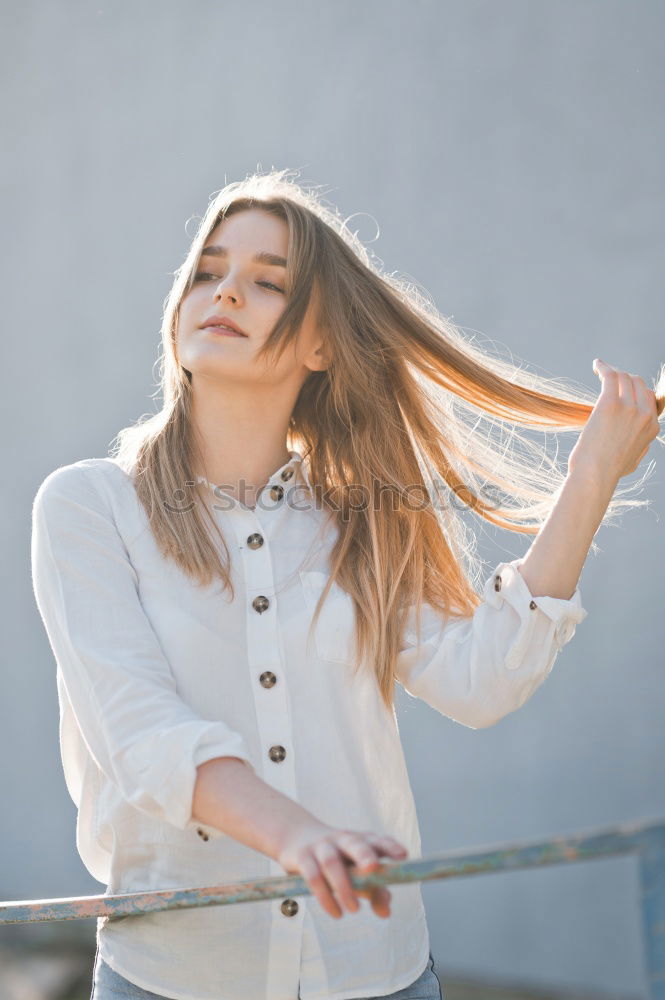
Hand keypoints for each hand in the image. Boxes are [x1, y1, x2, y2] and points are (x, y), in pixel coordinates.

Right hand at [276, 819, 407, 919]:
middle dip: (363, 853)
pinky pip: (313, 876)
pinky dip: (325, 896)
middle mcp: (342, 839)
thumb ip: (375, 889)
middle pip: (354, 843)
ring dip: (343, 885)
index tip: (403, 856)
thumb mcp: (357, 871)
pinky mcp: (302, 857)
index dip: (390, 846)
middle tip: (373, 867)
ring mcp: (321, 846)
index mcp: (360, 840)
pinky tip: (337, 913)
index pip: (377, 840)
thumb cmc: (338, 858)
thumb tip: (386, 912)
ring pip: (331, 861)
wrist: (297, 837)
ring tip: (355, 910)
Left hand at [568, 359, 660, 479]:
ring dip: (612, 371)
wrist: (595, 475)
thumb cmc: (608, 470)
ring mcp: (629, 407)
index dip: (634, 389)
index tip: (620, 387)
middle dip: (624, 378)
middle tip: (609, 378)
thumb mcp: (634, 459)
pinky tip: (597, 365)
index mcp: (652, 425)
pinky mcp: (610, 403)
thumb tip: (638, 437)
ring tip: (601, 370)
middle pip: (637, 382)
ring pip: (624, 376)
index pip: (648, 396)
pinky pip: (610, 375)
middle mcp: (644, 413)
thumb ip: (640, 444)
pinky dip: (603, 367)